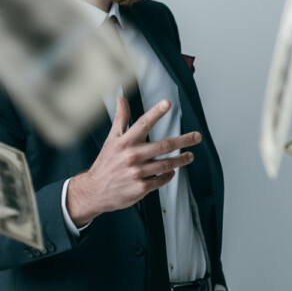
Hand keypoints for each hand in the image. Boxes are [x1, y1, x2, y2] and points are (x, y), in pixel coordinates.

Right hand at [66, 96, 200, 226]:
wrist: (94, 191)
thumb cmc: (105, 163)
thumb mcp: (111, 139)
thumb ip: (120, 119)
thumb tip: (121, 99)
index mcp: (125, 142)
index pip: (142, 123)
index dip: (155, 112)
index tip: (167, 103)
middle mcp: (132, 156)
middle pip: (164, 145)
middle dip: (183, 140)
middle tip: (197, 136)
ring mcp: (137, 173)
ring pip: (166, 164)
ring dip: (181, 160)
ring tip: (189, 156)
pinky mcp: (140, 188)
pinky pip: (161, 180)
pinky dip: (168, 175)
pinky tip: (172, 172)